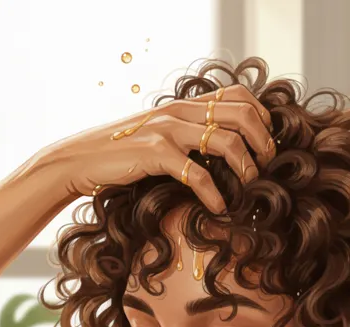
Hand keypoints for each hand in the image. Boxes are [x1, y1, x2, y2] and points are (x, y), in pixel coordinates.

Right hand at [33, 84, 275, 213]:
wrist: (82, 160)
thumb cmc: (123, 154)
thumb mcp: (160, 136)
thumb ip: (188, 135)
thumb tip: (222, 151)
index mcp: (186, 105)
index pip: (239, 95)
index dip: (262, 118)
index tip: (267, 145)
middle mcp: (181, 111)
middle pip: (243, 115)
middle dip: (263, 143)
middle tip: (266, 169)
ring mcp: (168, 130)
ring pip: (226, 141)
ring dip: (246, 168)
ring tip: (249, 189)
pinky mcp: (155, 154)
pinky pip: (197, 174)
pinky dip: (214, 194)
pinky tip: (218, 208)